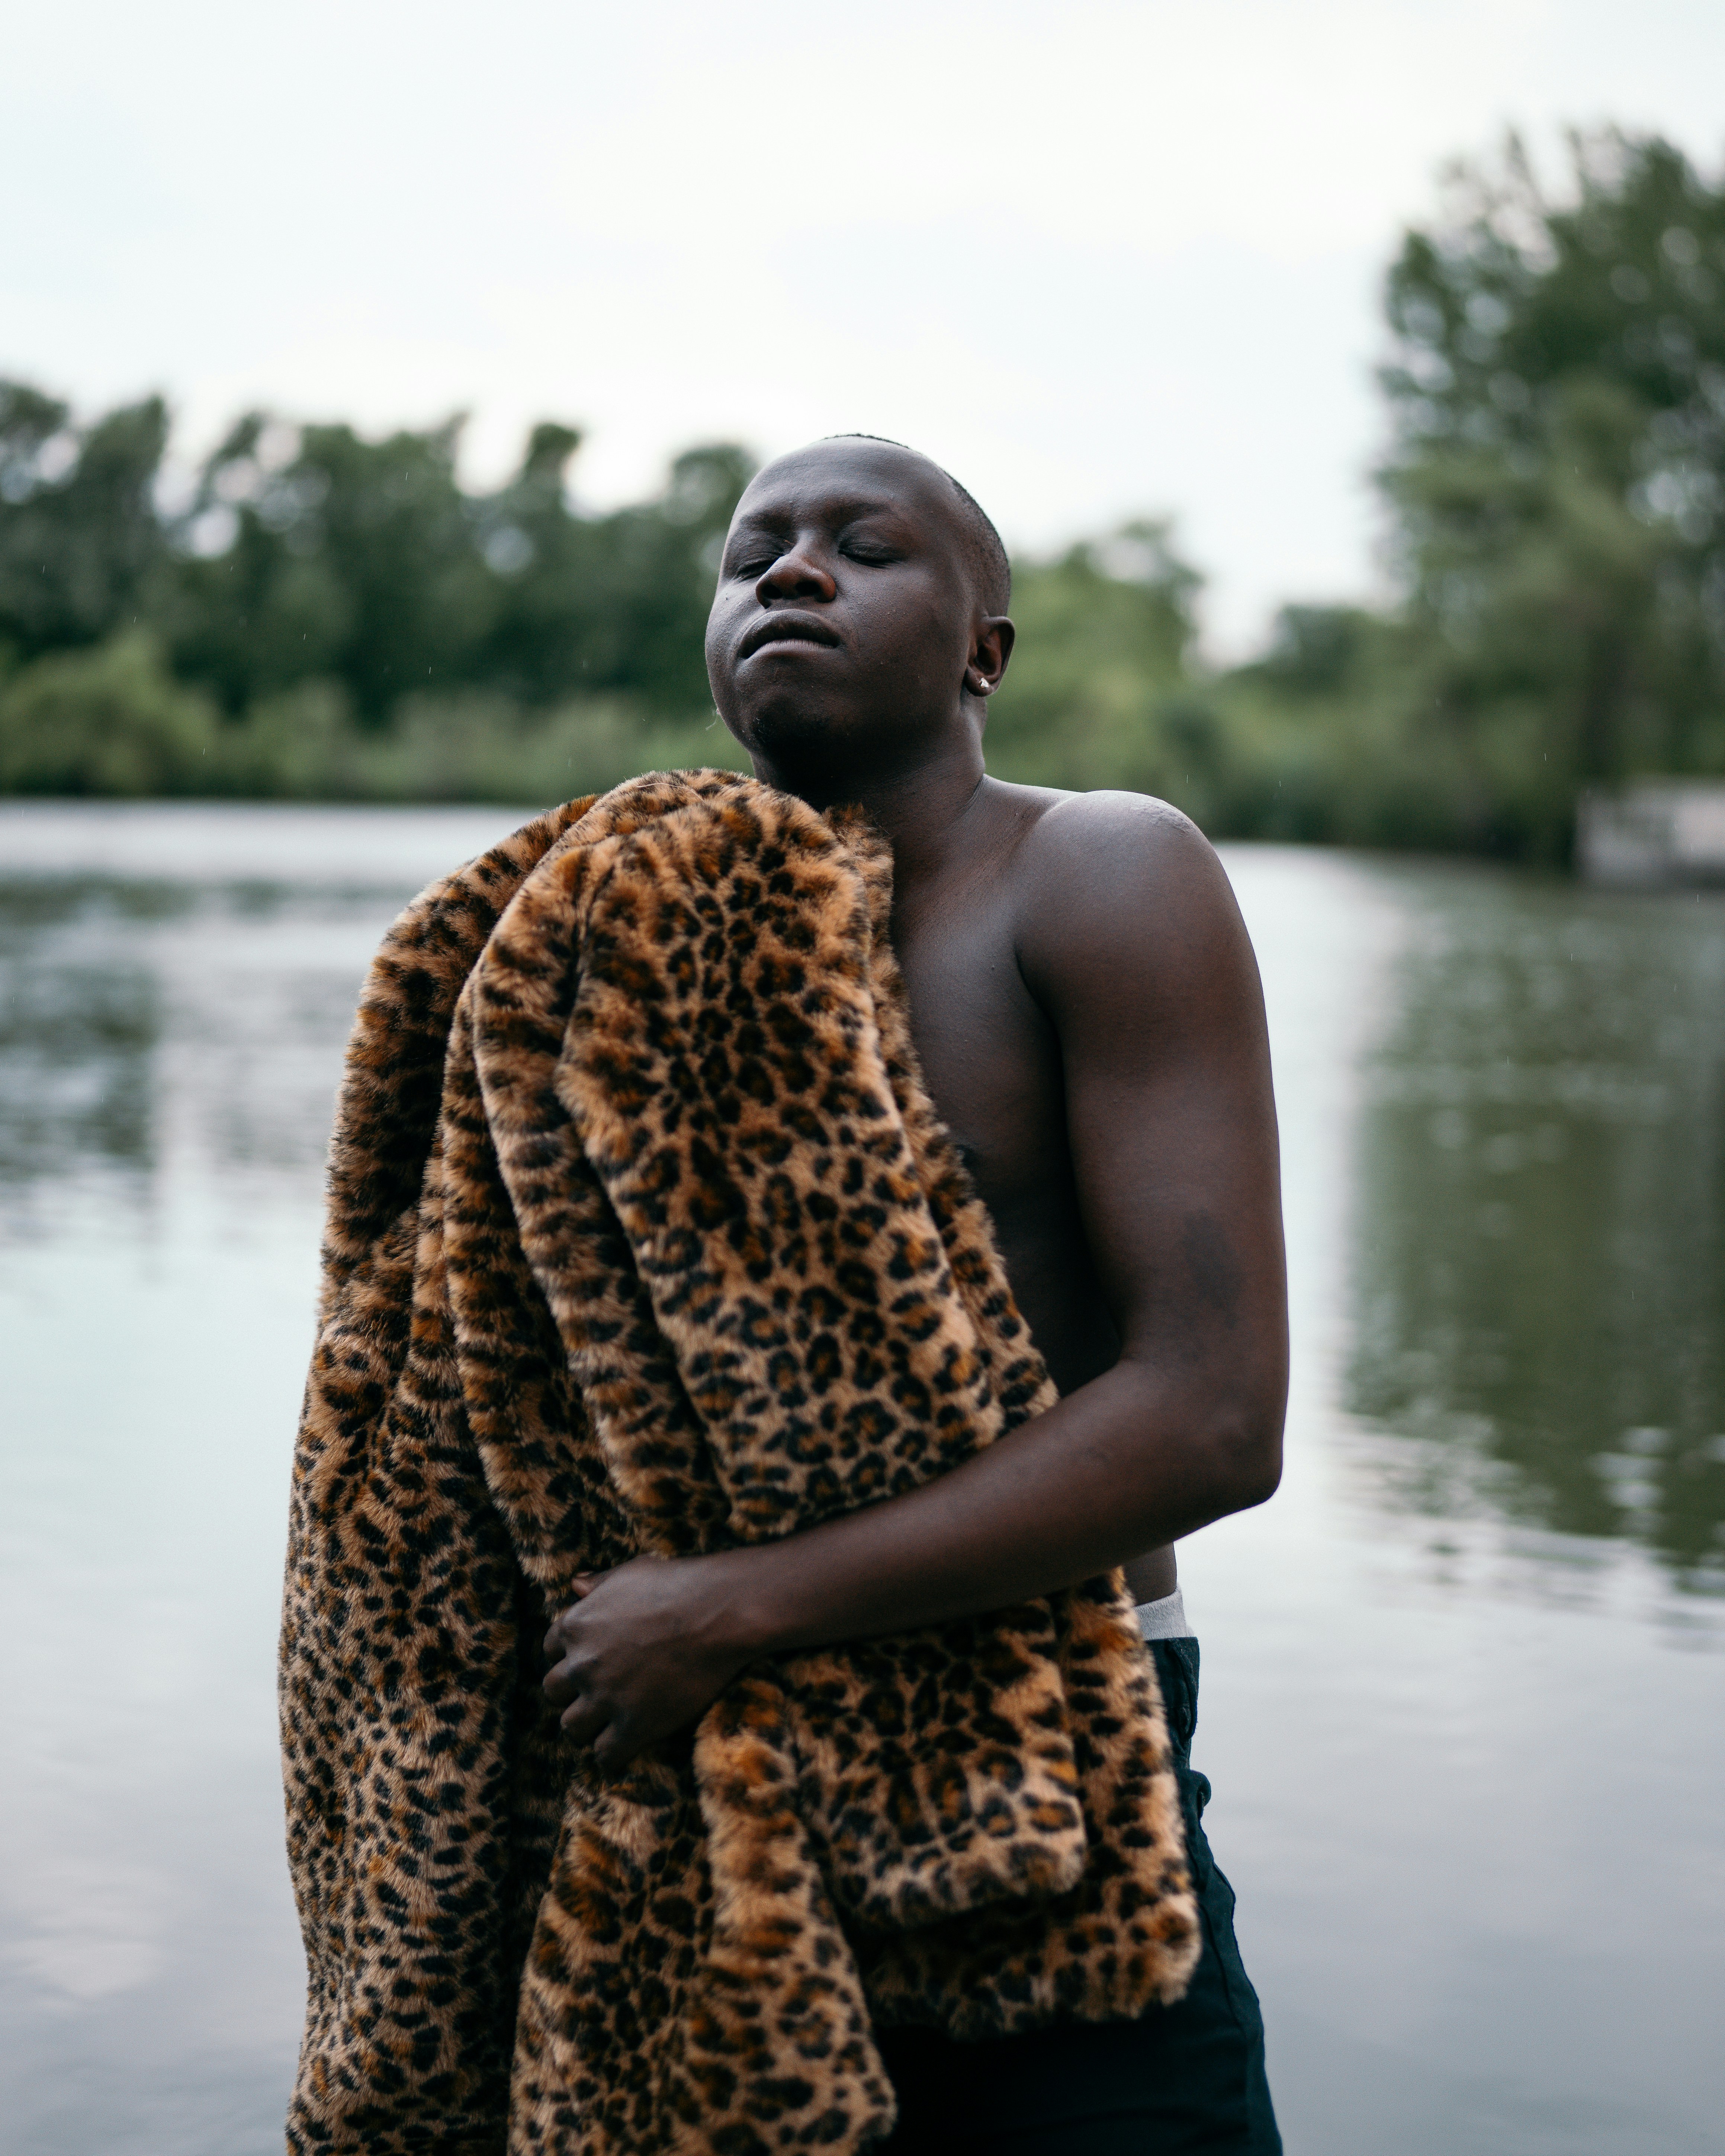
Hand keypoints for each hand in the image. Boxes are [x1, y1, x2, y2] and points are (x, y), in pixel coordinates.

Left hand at [542, 1551, 756, 1768]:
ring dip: (586, 1727)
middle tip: (594, 1696)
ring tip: (604, 1727)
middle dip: (572, 1694)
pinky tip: (624, 1748)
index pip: (550, 1651)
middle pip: (554, 1692)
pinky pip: (605, 1756)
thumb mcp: (631, 1573)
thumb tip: (575, 1584)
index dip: (568, 1657)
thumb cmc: (677, 1584)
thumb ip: (599, 1583)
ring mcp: (606, 1698)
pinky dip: (610, 1756)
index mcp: (576, 1626)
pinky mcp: (634, 1726)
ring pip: (572, 1728)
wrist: (717, 1612)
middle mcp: (583, 1665)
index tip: (586, 1663)